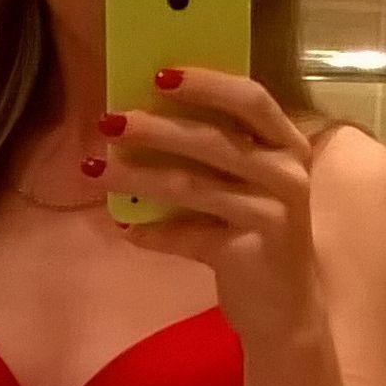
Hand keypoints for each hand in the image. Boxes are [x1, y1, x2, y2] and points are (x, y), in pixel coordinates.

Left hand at [83, 67, 326, 347]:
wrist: (289, 311)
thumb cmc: (259, 235)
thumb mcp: (248, 187)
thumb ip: (214, 154)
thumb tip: (140, 124)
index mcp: (287, 145)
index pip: (251, 99)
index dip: (207, 83)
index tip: (158, 74)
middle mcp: (288, 173)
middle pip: (214, 140)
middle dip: (156, 128)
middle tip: (109, 121)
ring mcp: (273, 213)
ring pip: (192, 186)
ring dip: (138, 177)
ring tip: (95, 169)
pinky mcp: (251, 252)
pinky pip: (189, 236)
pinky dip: (153, 233)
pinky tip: (126, 228)